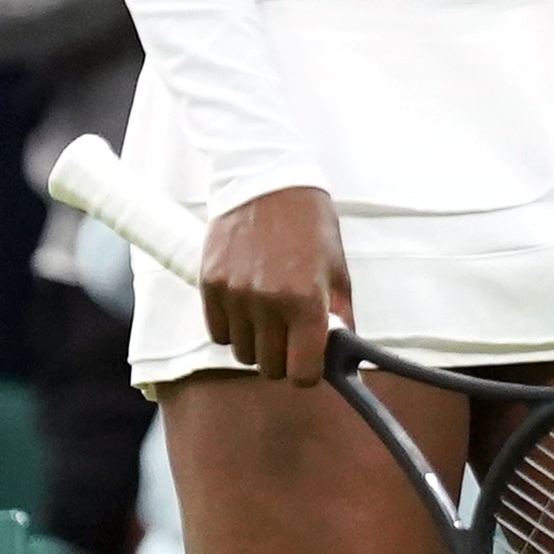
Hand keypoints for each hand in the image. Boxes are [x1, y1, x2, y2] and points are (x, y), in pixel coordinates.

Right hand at [200, 186, 351, 381]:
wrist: (265, 179)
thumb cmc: (308, 224)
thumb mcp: (337, 270)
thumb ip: (340, 320)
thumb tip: (343, 361)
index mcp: (305, 301)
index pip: (302, 373)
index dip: (308, 371)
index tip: (309, 359)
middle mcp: (267, 302)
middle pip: (270, 368)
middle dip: (283, 357)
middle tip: (290, 333)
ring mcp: (234, 294)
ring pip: (242, 353)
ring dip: (257, 342)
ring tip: (267, 314)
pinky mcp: (209, 284)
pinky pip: (219, 332)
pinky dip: (233, 327)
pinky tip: (246, 304)